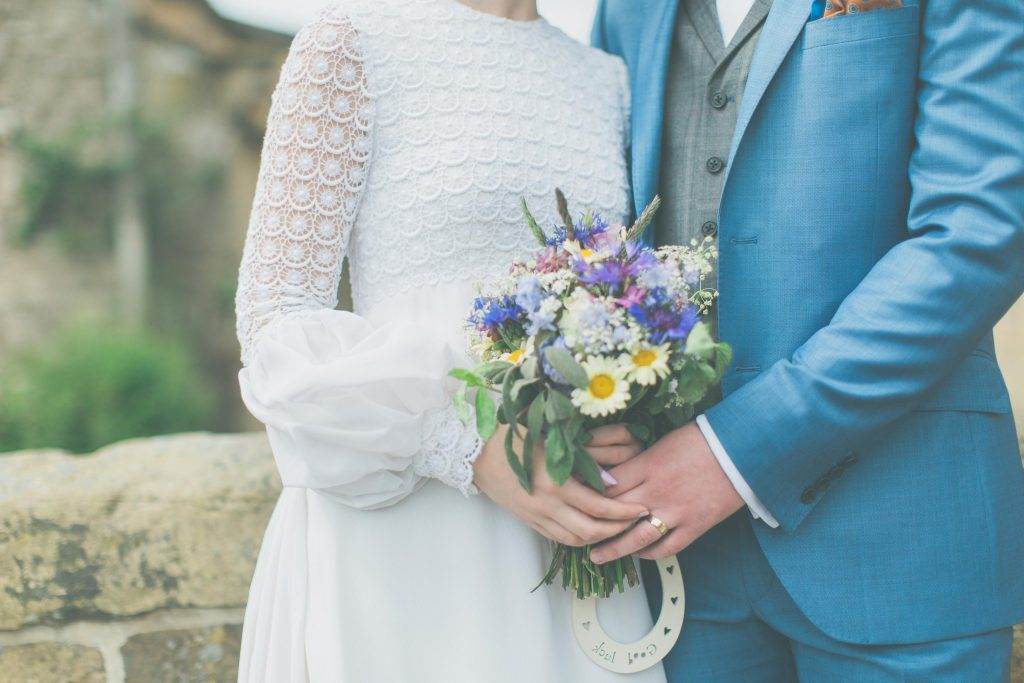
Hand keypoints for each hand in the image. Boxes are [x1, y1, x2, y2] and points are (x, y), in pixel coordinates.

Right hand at [474, 423, 647, 546]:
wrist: (477, 453)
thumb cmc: (517, 435)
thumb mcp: (552, 437)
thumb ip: (585, 454)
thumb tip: (612, 478)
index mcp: (556, 481)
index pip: (600, 507)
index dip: (625, 512)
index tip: (643, 508)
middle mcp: (548, 503)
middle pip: (592, 530)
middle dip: (619, 529)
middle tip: (637, 522)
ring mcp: (538, 515)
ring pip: (577, 539)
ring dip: (601, 538)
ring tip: (618, 528)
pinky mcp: (530, 521)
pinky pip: (560, 538)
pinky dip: (580, 539)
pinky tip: (593, 530)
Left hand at [589, 422, 743, 562]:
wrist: (742, 448)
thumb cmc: (702, 439)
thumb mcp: (663, 443)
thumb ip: (639, 461)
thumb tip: (615, 474)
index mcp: (648, 464)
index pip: (608, 485)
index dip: (589, 495)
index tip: (577, 501)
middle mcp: (657, 490)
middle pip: (615, 513)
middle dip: (594, 524)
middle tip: (577, 532)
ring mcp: (676, 511)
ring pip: (636, 538)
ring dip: (614, 550)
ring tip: (597, 557)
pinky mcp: (695, 525)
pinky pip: (667, 547)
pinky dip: (650, 554)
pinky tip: (640, 554)